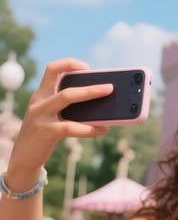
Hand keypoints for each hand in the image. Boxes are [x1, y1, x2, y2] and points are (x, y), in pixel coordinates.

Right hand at [7, 59, 111, 176]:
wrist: (24, 156)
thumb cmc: (45, 133)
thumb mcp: (53, 116)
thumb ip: (70, 108)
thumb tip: (103, 104)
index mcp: (41, 94)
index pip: (52, 69)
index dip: (69, 64)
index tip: (87, 67)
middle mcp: (39, 102)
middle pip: (65, 87)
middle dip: (90, 87)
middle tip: (110, 87)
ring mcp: (40, 116)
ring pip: (67, 99)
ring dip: (90, 97)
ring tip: (112, 104)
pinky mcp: (45, 132)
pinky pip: (71, 127)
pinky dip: (90, 129)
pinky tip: (103, 129)